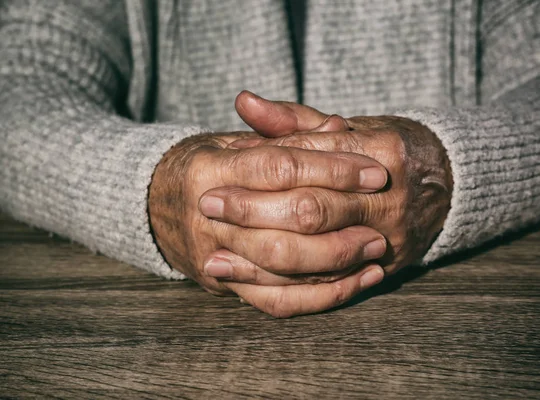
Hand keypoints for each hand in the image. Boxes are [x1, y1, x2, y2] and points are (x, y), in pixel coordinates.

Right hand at [148, 128, 389, 316]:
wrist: (153, 206)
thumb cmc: (207, 166)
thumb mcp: (236, 140)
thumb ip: (285, 133)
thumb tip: (337, 126)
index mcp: (211, 168)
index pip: (280, 167)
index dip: (332, 169)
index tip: (374, 172)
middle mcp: (209, 217)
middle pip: (285, 224)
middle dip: (341, 221)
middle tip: (380, 215)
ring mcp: (215, 256)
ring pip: (284, 269)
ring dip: (337, 263)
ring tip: (376, 254)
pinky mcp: (226, 287)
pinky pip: (279, 302)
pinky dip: (322, 297)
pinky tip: (357, 283)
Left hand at [203, 101, 452, 280]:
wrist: (448, 184)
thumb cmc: (387, 148)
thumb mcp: (351, 126)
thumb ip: (295, 120)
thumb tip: (243, 102)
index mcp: (383, 150)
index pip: (313, 158)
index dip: (265, 165)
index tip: (221, 168)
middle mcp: (388, 196)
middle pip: (311, 209)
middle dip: (255, 210)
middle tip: (209, 206)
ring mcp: (390, 235)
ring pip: (318, 254)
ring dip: (264, 258)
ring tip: (217, 257)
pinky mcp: (386, 265)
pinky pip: (333, 284)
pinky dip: (292, 286)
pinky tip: (257, 283)